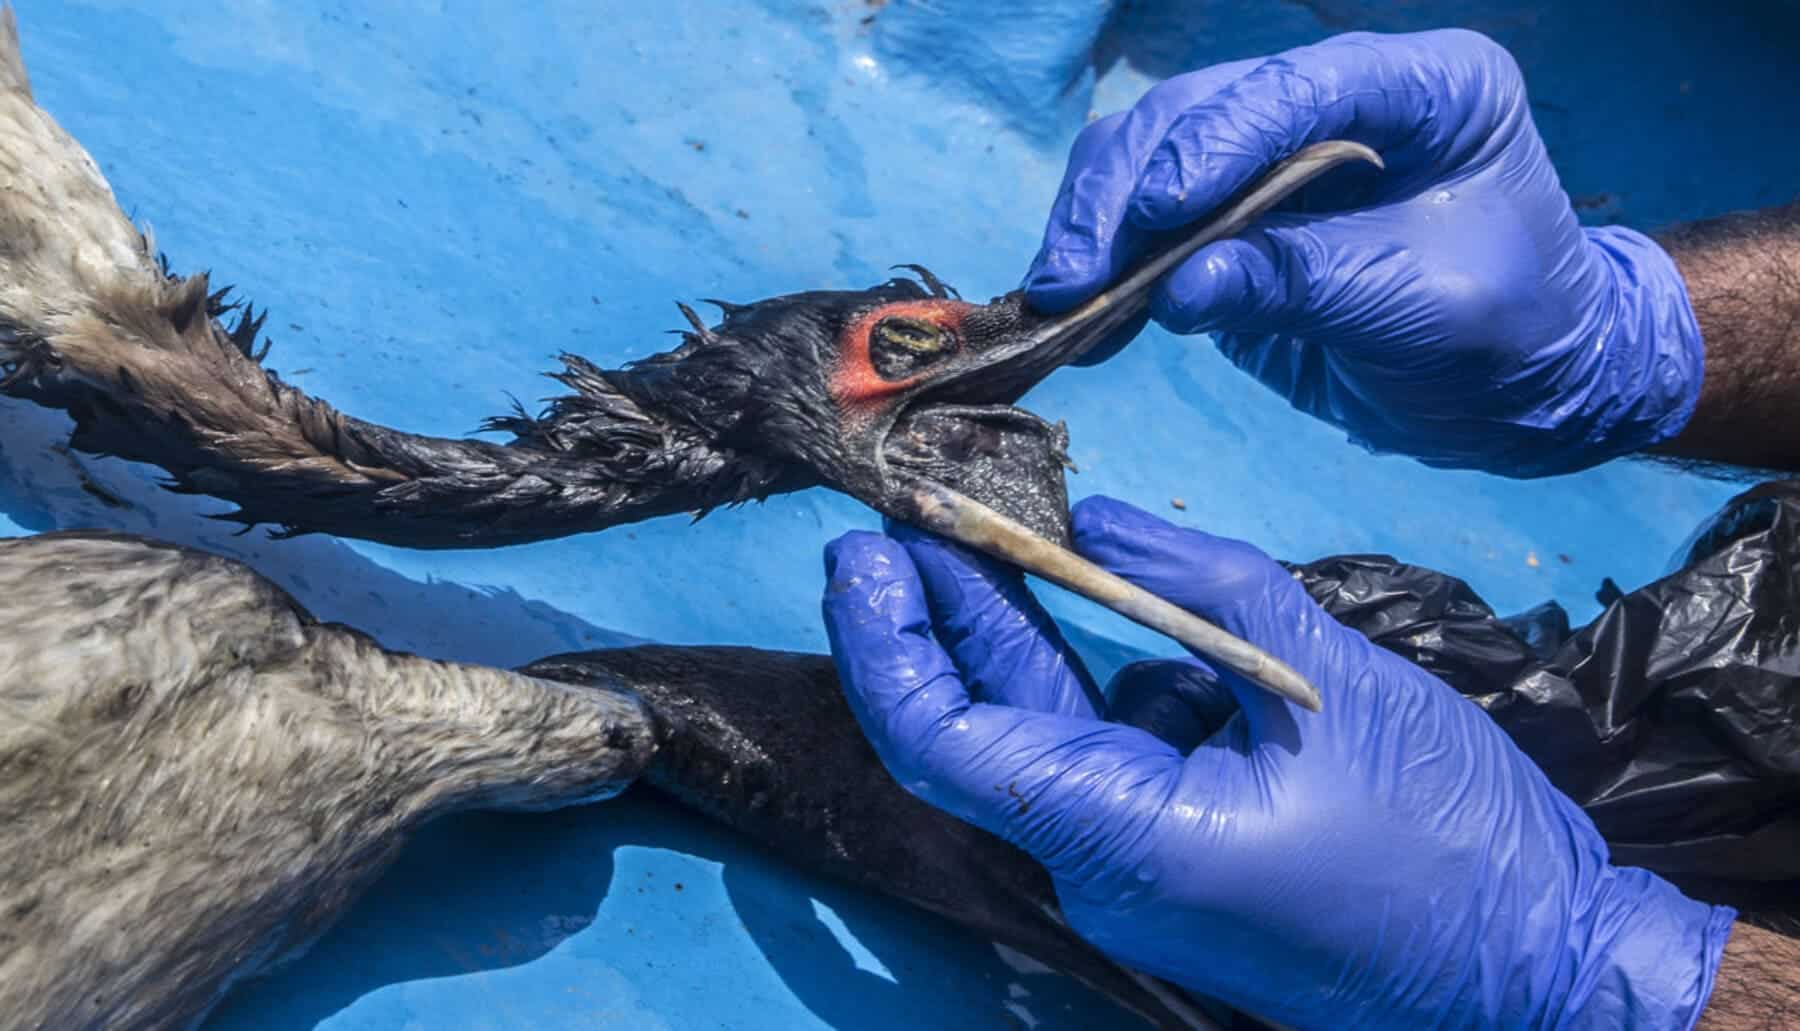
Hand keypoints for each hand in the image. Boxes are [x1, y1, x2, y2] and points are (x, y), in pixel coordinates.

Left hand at [821, 496, 1731, 1028]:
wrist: (1539, 967)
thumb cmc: (1449, 841)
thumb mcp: (1329, 683)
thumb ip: (1203, 588)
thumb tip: (1097, 524)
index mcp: (1122, 834)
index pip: (945, 739)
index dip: (887, 646)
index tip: (864, 553)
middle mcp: (1104, 858)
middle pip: (979, 724)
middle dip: (935, 616)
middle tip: (901, 517)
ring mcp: (1139, 859)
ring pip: (1044, 728)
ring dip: (1014, 629)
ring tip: (983, 527)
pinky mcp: (1179, 847)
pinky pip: (1114, 746)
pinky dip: (1104, 668)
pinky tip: (1107, 594)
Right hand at [1024, 31, 1703, 477]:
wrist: (1518, 392)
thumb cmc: (1507, 336)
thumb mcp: (1418, 309)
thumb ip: (1301, 286)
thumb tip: (1178, 288)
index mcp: (1425, 87)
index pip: (1301, 87)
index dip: (1221, 139)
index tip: (1162, 209)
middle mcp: (1336, 101)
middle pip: (1197, 110)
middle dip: (1126, 190)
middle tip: (1075, 272)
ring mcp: (1271, 155)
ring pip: (1149, 151)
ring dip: (1095, 222)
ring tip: (1063, 295)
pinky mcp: (1227, 218)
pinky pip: (1143, 220)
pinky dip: (1105, 263)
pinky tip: (1080, 313)